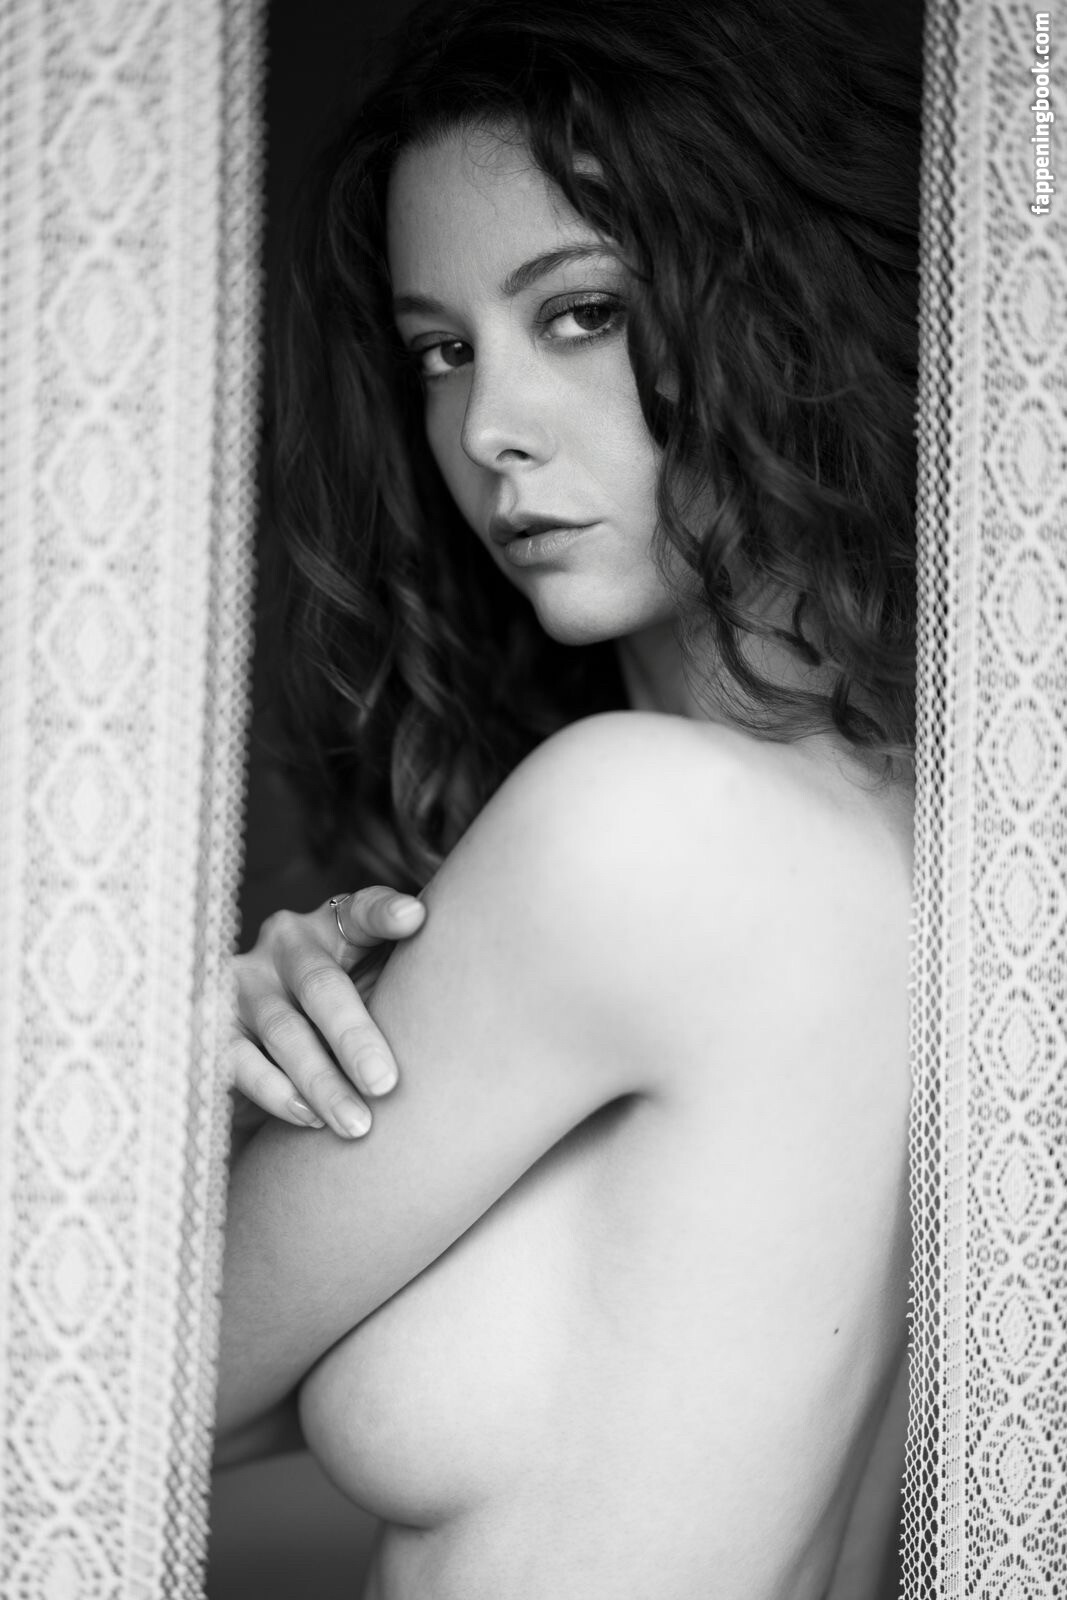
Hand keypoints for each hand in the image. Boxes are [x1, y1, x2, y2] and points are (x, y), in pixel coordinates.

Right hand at [227, 888, 425, 1139]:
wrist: (268, 1039)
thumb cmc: (351, 1008)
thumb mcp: (376, 981)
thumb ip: (411, 976)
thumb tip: (479, 981)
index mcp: (333, 925)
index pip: (361, 912)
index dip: (385, 914)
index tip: (416, 919)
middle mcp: (285, 945)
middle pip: (322, 986)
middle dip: (355, 1038)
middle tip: (388, 1084)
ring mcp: (245, 983)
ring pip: (283, 1032)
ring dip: (321, 1082)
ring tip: (358, 1125)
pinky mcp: (213, 1026)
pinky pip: (239, 1063)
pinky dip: (276, 1093)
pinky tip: (308, 1119)